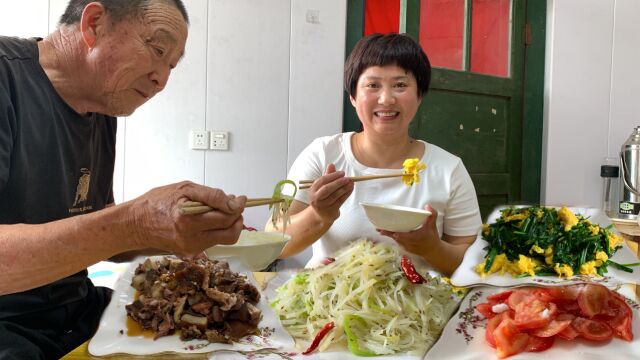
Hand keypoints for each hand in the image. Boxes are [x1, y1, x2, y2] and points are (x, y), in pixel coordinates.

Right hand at [127, 181, 245, 256]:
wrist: (136, 224)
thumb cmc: (158, 203)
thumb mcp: (184, 189)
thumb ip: (211, 195)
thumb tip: (232, 202)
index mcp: (188, 219)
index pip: (225, 216)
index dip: (237, 206)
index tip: (240, 199)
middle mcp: (191, 237)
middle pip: (230, 231)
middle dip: (237, 217)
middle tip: (234, 205)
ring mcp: (192, 248)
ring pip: (225, 239)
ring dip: (229, 224)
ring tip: (221, 211)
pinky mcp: (191, 253)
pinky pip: (213, 242)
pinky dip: (217, 230)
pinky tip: (209, 220)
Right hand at [307, 164, 353, 221]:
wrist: (322, 214)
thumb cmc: (323, 196)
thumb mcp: (323, 186)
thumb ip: (327, 175)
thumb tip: (331, 165)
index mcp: (313, 189)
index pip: (322, 180)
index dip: (333, 176)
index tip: (342, 173)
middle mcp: (316, 198)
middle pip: (327, 189)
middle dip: (338, 182)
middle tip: (347, 178)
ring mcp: (323, 205)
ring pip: (335, 195)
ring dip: (344, 188)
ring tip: (351, 183)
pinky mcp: (330, 210)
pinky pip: (340, 201)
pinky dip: (346, 194)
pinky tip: (351, 189)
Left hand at [377, 204, 440, 256]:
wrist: (432, 251)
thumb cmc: (432, 237)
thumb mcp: (432, 225)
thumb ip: (432, 215)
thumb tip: (427, 205)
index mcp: (415, 237)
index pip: (403, 236)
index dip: (395, 233)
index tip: (388, 230)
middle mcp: (408, 243)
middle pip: (395, 237)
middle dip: (387, 232)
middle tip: (378, 227)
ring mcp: (405, 246)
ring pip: (395, 240)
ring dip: (388, 234)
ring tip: (379, 228)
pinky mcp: (404, 248)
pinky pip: (396, 241)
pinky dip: (391, 236)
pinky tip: (385, 231)